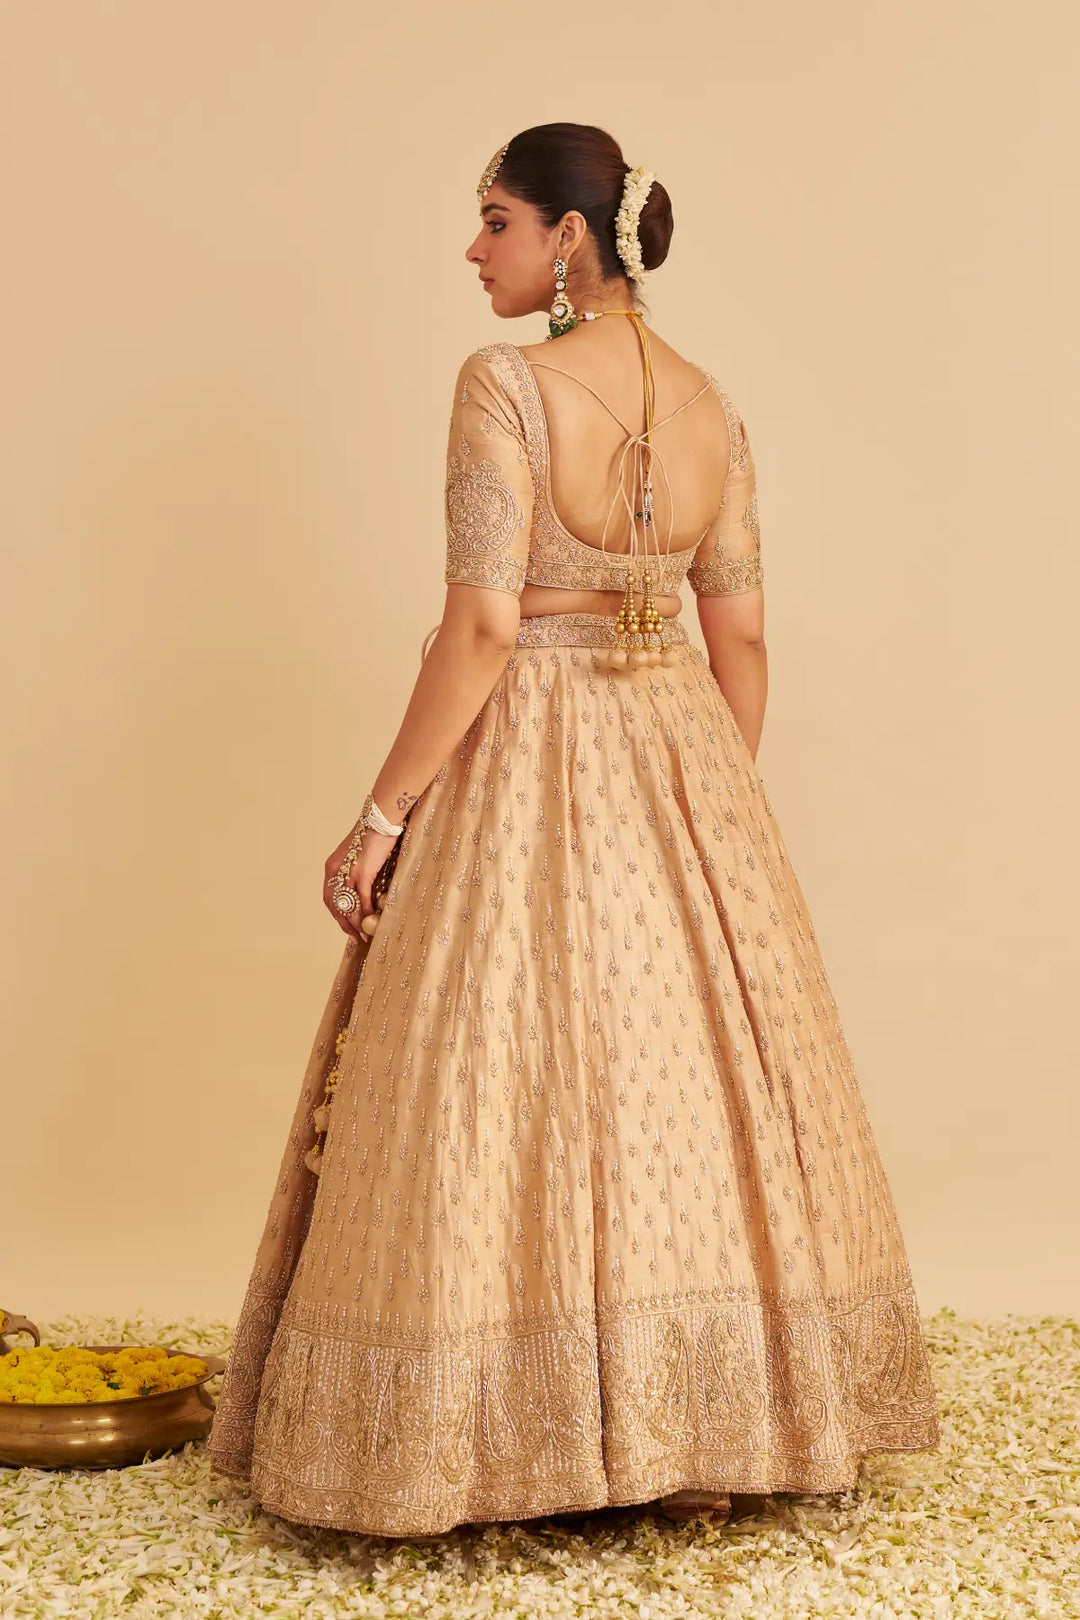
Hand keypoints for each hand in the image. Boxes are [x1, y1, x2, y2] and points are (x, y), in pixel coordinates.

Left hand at [323, 823, 397, 937]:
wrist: (380, 819)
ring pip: (349, 905)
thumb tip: (363, 890)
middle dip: (344, 924)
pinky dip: (367, 911)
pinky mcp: (362, 873)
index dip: (336, 914)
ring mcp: (348, 873)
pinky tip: (372, 918)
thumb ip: (355, 872)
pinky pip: (362, 899)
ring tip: (365, 934)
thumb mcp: (357, 856)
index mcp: (332, 867)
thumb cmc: (373, 835)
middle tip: (355, 936)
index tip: (346, 925)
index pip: (329, 898)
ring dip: (356, 922)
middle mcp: (336, 871)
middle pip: (336, 905)